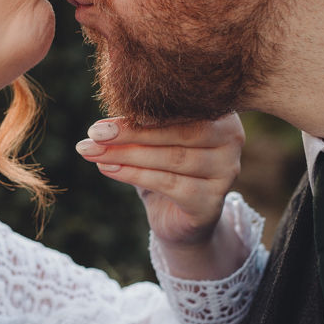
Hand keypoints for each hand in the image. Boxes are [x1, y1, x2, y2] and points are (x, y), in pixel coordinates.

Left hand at [75, 114, 246, 278]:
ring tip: (92, 152)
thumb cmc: (163, 165)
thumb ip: (139, 122)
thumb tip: (104, 122)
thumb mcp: (151, 138)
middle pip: (178, 132)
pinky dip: (134, 175)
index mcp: (219, 112)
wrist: (178, 216)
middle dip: (130, 133)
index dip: (138, 112)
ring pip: (172, 158)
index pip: (179, 107)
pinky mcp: (213, 200)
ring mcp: (226, 171)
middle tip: (93, 134)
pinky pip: (170, 183)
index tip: (100, 122)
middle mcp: (231, 138)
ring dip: (126, 155)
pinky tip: (108, 169)